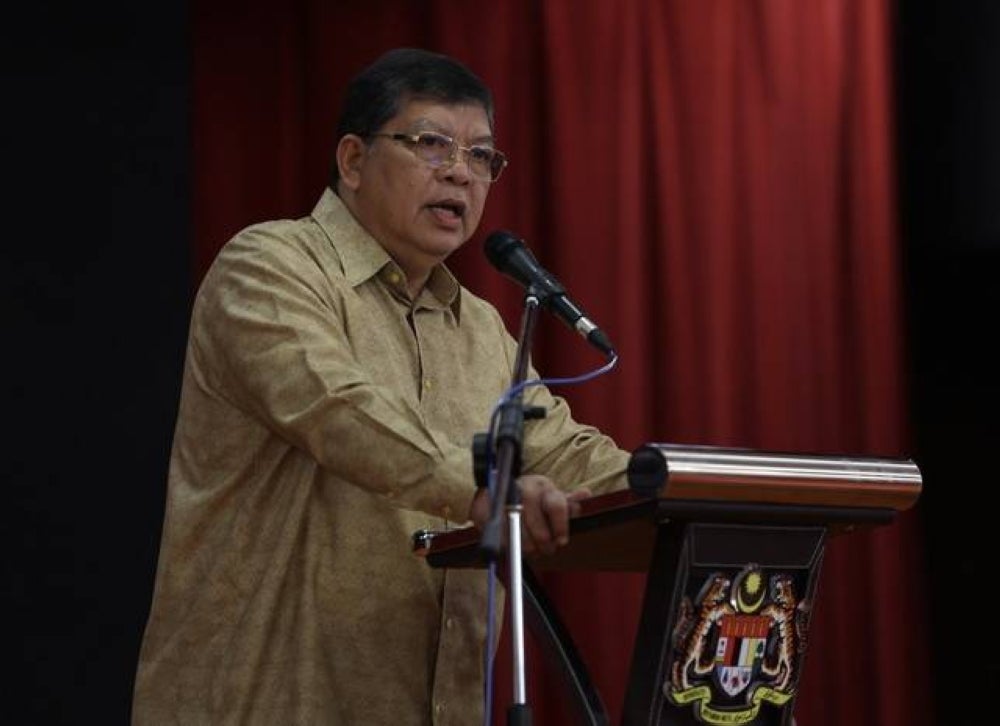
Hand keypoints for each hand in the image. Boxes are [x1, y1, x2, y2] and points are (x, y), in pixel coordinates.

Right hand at [467, 475, 590, 554]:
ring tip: (530, 547)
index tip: (561, 540)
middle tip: (546, 549)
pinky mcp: (485, 510)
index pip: (556, 506)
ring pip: (520, 536)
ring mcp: (503, 500)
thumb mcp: (550, 497)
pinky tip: (512, 543)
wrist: (495, 492)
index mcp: (542, 486)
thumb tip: (585, 494)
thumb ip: (567, 501)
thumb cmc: (531, 499)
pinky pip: (499, 537)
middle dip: (543, 542)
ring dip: (526, 547)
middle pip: (538, 527)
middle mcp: (524, 489)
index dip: (560, 526)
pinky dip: (506, 545)